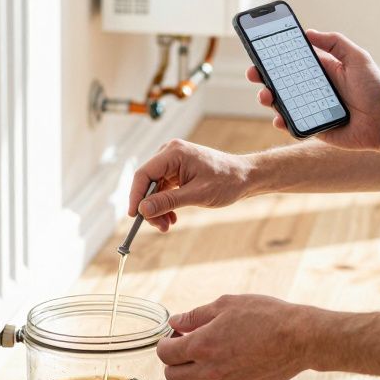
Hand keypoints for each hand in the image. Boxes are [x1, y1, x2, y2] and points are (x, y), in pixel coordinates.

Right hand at [128, 140, 253, 231]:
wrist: (244, 177)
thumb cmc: (226, 181)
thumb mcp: (196, 195)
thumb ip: (168, 201)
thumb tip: (143, 209)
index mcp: (173, 153)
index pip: (143, 174)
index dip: (136, 196)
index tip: (134, 216)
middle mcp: (170, 153)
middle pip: (147, 183)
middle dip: (150, 207)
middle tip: (159, 227)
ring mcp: (173, 161)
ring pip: (154, 189)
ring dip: (158, 208)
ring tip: (167, 225)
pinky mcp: (177, 170)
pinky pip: (163, 189)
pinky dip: (165, 204)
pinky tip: (172, 217)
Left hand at [156, 295, 312, 379]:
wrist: (300, 338)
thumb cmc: (265, 315)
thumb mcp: (227, 304)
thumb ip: (196, 316)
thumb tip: (175, 322)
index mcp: (202, 346)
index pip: (165, 354)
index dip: (164, 343)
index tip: (173, 335)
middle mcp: (211, 370)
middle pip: (173, 377)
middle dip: (173, 362)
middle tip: (185, 345)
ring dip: (194, 369)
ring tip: (211, 350)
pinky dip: (219, 375)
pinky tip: (234, 357)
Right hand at [248, 29, 379, 151]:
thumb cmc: (375, 89)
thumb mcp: (357, 58)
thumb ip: (334, 42)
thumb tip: (307, 32)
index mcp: (321, 71)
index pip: (292, 61)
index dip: (275, 56)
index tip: (260, 50)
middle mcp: (312, 89)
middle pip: (280, 82)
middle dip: (263, 76)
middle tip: (253, 73)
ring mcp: (310, 109)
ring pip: (281, 103)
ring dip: (268, 98)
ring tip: (266, 96)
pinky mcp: (312, 128)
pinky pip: (292, 125)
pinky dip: (282, 122)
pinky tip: (279, 119)